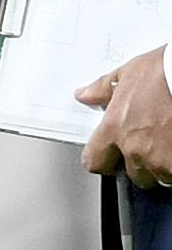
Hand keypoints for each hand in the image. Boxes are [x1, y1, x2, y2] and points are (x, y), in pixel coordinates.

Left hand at [81, 46, 171, 186]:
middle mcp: (135, 149)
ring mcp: (162, 161)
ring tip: (169, 141)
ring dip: (164, 166)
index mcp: (114, 128)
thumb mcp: (128, 73)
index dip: (103, 160)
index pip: (94, 162)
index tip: (111, 155)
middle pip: (133, 174)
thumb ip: (103, 89)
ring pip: (160, 177)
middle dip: (141, 163)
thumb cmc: (165, 72)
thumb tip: (85, 95)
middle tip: (152, 143)